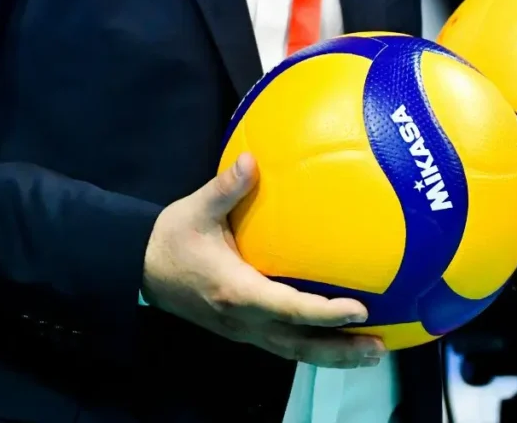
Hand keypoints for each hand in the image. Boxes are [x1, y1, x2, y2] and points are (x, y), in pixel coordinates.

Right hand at [141, 153, 385, 367]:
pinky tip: (337, 343)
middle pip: (299, 345)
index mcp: (236, 290)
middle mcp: (243, 319)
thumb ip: (226, 188)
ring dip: (332, 356)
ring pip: (294, 352)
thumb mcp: (195, 210)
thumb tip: (251, 160)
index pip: (289, 308)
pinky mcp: (243, 330)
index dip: (324, 313)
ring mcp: (243, 330)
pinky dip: (314, 348)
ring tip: (370, 352)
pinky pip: (284, 346)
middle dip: (340, 349)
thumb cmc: (170, 239)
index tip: (358, 310)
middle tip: (379, 347)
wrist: (137, 269)